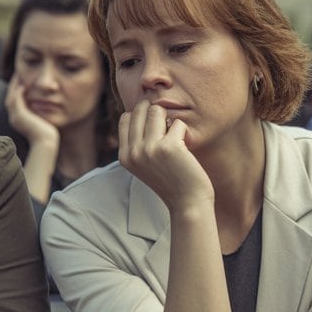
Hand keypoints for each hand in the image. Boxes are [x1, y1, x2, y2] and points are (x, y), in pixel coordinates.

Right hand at [5, 73, 61, 147]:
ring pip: (10, 98)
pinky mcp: (20, 116)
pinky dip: (17, 92)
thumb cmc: (48, 133)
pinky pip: (15, 101)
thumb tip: (45, 104)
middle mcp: (14, 118)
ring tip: (18, 75)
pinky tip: (22, 85)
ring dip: (14, 86)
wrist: (47, 142)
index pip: (14, 101)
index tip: (21, 79)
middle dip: (13, 85)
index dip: (16, 89)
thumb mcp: (41, 119)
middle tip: (17, 73)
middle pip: (9, 97)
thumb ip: (39, 112)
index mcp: (18, 119)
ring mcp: (15, 117)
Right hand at [118, 98, 213, 212]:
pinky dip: (184, 132)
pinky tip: (186, 147)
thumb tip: (144, 109)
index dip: (141, 115)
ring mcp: (149, 149)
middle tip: (168, 129)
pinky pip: (178, 123)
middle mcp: (133, 152)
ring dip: (169, 120)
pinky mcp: (169, 147)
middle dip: (156, 113)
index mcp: (124, 156)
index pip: (125, 118)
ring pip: (157, 111)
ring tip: (176, 136)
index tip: (156, 125)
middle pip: (140, 110)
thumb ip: (138, 142)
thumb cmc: (170, 180)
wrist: (187, 203)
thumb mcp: (145, 164)